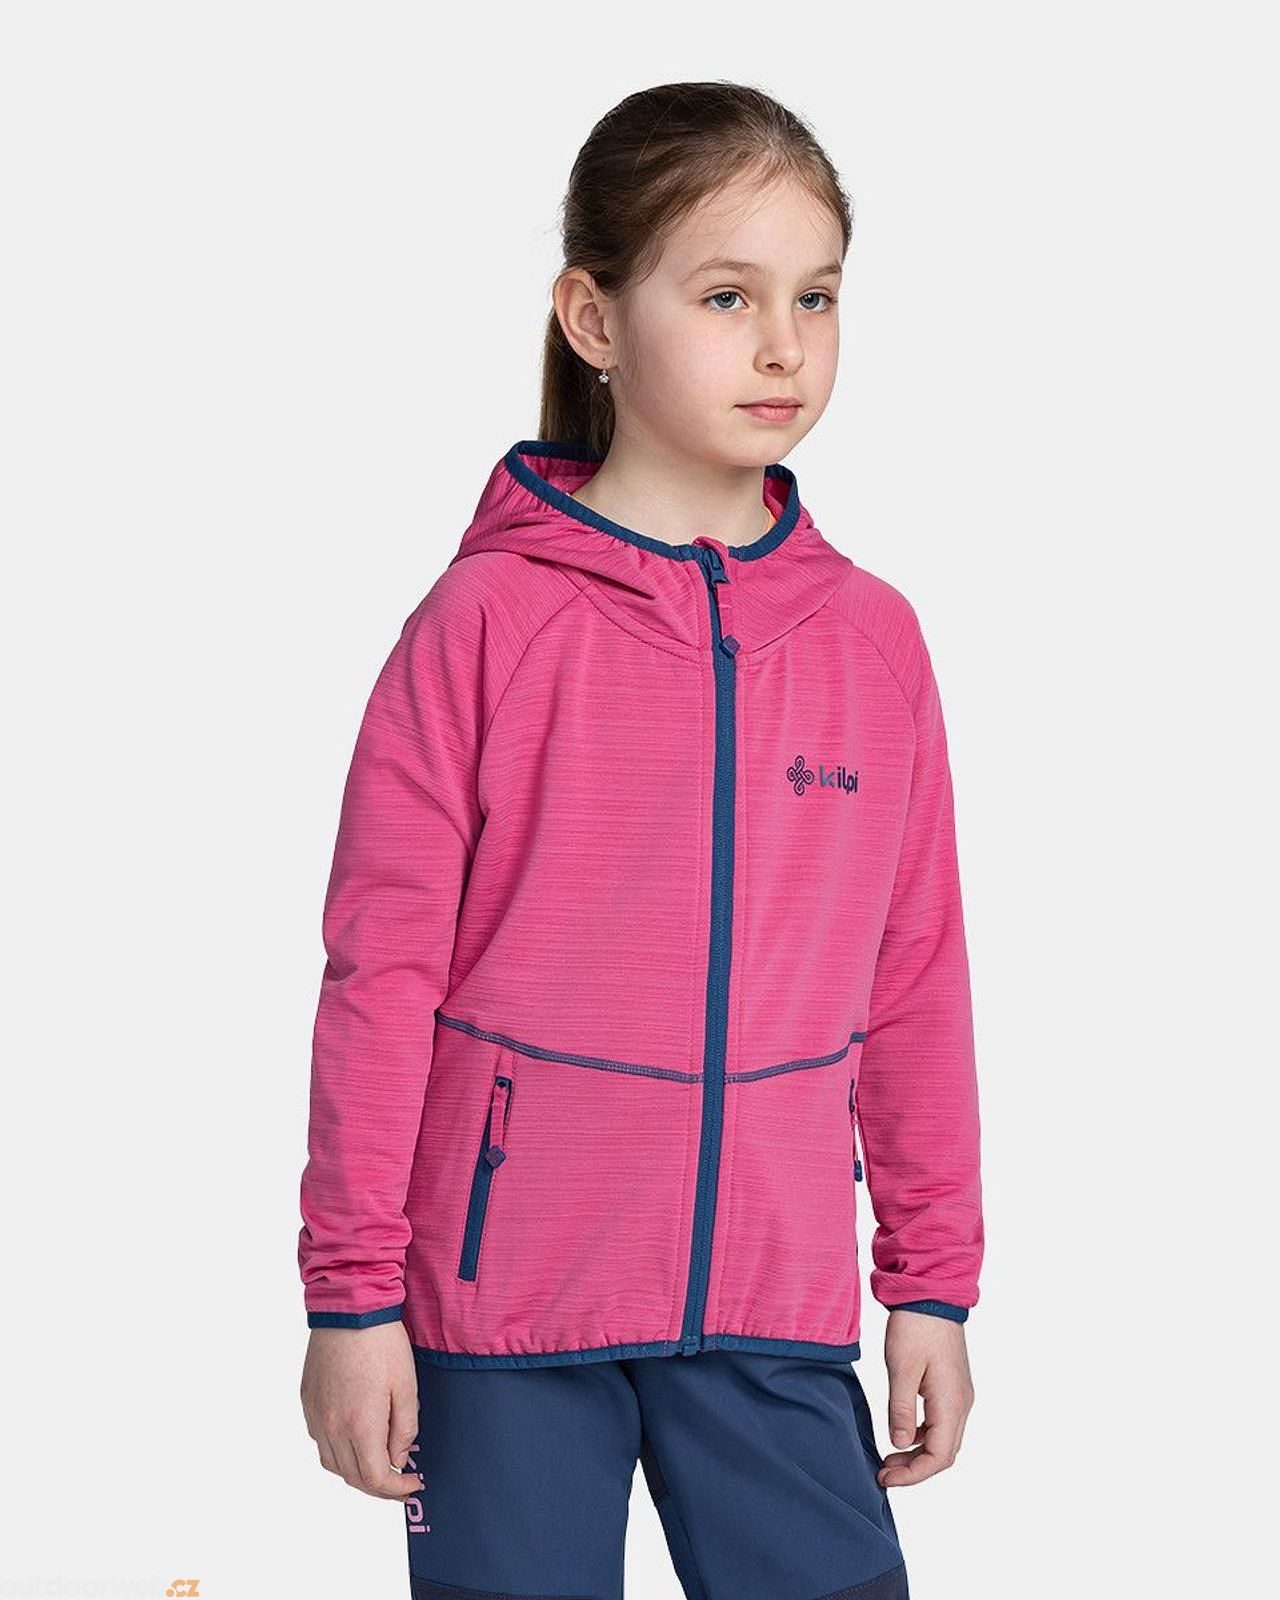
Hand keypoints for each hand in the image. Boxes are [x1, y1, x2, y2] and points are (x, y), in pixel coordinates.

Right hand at [301, 1320, 424, 1499]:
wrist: (349, 1306)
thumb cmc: (382, 1342)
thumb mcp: (407, 1386)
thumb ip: (404, 1429)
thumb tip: (398, 1459)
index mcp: (360, 1425)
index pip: (375, 1479)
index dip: (396, 1490)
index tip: (413, 1484)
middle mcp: (332, 1426)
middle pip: (352, 1478)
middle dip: (379, 1486)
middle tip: (400, 1480)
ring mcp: (316, 1415)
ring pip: (333, 1464)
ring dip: (356, 1472)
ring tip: (379, 1463)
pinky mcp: (307, 1401)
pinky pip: (321, 1441)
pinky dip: (339, 1451)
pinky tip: (356, 1439)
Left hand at [877, 1309, 973, 1487]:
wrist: (932, 1294)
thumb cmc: (915, 1328)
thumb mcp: (901, 1368)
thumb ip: (900, 1409)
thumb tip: (898, 1445)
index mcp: (951, 1403)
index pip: (938, 1457)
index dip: (913, 1474)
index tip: (886, 1478)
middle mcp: (961, 1404)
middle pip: (944, 1453)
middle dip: (915, 1469)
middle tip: (884, 1473)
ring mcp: (959, 1395)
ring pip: (943, 1439)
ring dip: (918, 1453)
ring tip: (889, 1458)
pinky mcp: (952, 1386)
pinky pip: (941, 1422)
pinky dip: (922, 1435)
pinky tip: (901, 1432)